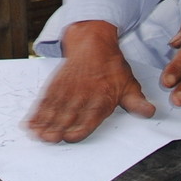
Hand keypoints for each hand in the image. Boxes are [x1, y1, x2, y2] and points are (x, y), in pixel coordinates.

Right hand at [27, 19, 155, 143]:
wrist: (92, 41)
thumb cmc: (112, 66)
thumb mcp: (129, 83)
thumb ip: (136, 101)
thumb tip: (149, 112)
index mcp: (101, 98)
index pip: (90, 117)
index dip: (79, 128)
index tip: (70, 137)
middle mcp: (82, 94)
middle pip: (68, 114)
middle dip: (57, 127)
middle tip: (48, 138)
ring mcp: (68, 89)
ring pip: (54, 108)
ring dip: (44, 121)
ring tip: (36, 133)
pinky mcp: (57, 85)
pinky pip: (46, 100)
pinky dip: (37, 111)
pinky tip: (30, 122)